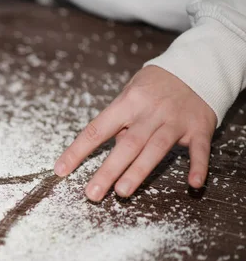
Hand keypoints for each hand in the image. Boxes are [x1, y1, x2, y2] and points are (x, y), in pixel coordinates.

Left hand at [54, 65, 216, 201]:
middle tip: (92, 193)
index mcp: (127, 103)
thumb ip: (119, 123)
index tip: (61, 170)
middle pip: (127, 144)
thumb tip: (108, 152)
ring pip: (155, 148)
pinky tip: (193, 184)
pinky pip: (199, 150)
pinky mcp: (199, 127)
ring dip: (139, 171)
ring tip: (122, 192)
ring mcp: (175, 120)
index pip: (97, 129)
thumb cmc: (153, 87)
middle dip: (108, 170)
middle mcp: (149, 112)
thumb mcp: (130, 95)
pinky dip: (198, 166)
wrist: (196, 67)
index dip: (78, 151)